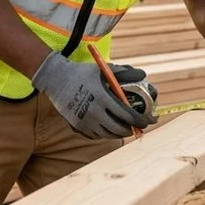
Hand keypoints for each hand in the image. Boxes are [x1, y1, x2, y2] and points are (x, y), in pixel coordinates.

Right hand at [32, 52, 156, 138]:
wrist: (55, 79)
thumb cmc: (82, 73)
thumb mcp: (103, 69)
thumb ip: (124, 73)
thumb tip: (143, 74)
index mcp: (102, 98)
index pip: (127, 115)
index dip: (140, 120)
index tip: (149, 120)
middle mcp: (94, 113)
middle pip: (119, 128)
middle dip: (132, 129)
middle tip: (139, 127)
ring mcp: (85, 122)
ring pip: (108, 134)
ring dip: (120, 133)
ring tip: (127, 128)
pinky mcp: (78, 127)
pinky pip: (97, 135)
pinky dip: (106, 133)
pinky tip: (111, 128)